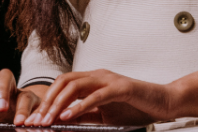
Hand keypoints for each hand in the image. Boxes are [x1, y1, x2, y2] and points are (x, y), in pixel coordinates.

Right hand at [0, 68, 45, 126]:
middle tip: (1, 110)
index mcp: (24, 95)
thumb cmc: (26, 121)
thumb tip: (27, 125)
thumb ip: (32, 121)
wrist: (19, 122)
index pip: (25, 96)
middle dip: (2, 92)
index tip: (19, 122)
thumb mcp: (33, 121)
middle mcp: (8, 91)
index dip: (22, 109)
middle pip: (3, 77)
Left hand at [24, 69, 175, 126]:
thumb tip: (62, 122)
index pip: (62, 85)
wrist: (163, 103)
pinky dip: (79, 106)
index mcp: (93, 80)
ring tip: (48, 120)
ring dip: (59, 104)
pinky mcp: (121, 88)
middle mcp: (98, 75)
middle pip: (64, 81)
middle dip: (47, 102)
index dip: (46, 100)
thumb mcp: (104, 115)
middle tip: (36, 121)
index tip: (34, 119)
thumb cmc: (136, 108)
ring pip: (75, 86)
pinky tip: (69, 116)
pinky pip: (96, 95)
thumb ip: (85, 115)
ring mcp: (109, 79)